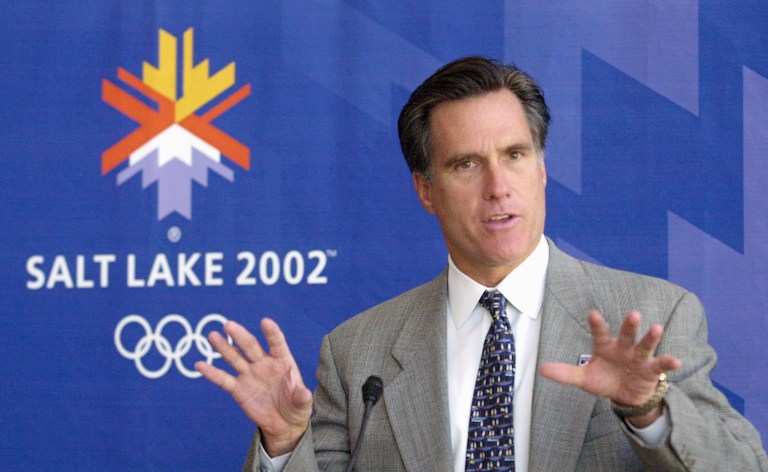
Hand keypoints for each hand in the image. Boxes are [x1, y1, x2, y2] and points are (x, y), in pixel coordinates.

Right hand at [195, 318, 312, 455]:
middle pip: (250, 346)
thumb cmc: (296, 407)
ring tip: (212, 336)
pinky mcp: (238, 389)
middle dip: (240, 336)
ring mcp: (249, 375)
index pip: (276, 343)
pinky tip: (200, 365)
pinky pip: (223, 379)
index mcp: (282, 361)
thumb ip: (301, 397)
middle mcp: (263, 363)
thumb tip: (304, 393)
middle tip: (229, 325)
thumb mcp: (302, 403)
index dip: (271, 333)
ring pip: (234, 358)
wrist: (283, 423)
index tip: (265, 322)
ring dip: (223, 347)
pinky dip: (212, 373)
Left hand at [539, 310, 680, 426]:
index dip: (597, 324)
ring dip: (651, 337)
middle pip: (626, 334)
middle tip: (633, 314)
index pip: (600, 333)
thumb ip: (565, 373)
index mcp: (605, 346)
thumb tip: (542, 369)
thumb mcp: (583, 379)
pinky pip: (660, 364)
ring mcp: (638, 357)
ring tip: (657, 328)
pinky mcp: (651, 369)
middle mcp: (623, 348)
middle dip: (630, 325)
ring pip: (645, 345)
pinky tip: (675, 360)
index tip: (593, 313)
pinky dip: (668, 362)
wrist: (624, 395)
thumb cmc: (604, 379)